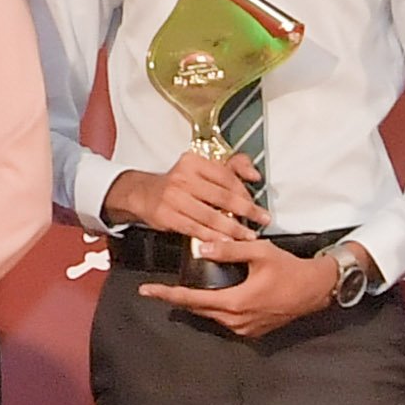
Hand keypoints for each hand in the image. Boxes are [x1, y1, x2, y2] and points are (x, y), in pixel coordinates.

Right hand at [103, 152, 267, 249]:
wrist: (143, 194)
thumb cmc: (178, 183)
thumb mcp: (201, 169)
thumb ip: (231, 168)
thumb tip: (254, 176)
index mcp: (194, 162)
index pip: (227, 177)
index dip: (245, 192)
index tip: (257, 205)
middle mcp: (183, 177)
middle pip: (222, 197)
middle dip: (247, 211)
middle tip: (262, 220)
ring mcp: (173, 198)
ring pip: (211, 216)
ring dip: (233, 229)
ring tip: (247, 236)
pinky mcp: (167, 216)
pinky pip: (196, 229)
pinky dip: (213, 237)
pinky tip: (225, 242)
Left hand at [141, 234, 346, 338]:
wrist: (316, 290)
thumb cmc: (289, 269)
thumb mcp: (259, 252)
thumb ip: (229, 249)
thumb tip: (201, 247)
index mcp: (234, 303)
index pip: (192, 299)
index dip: (167, 294)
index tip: (146, 291)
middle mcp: (236, 322)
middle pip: (198, 310)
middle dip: (178, 299)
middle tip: (159, 289)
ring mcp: (245, 329)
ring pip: (211, 317)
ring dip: (197, 304)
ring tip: (182, 290)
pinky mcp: (253, 331)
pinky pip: (225, 321)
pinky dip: (214, 308)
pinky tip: (211, 296)